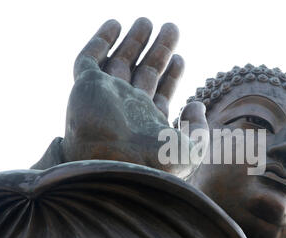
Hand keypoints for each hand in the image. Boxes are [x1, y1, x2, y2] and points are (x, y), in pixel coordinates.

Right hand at [61, 18, 207, 177]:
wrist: (116, 168)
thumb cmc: (156, 166)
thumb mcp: (191, 151)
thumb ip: (199, 128)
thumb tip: (197, 105)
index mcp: (149, 122)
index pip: (161, 92)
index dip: (171, 75)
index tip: (181, 58)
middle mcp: (127, 108)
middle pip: (145, 72)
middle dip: (158, 50)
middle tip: (172, 28)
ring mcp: (106, 96)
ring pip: (120, 61)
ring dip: (134, 40)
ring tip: (148, 20)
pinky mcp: (86, 86)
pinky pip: (89, 59)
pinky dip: (100, 40)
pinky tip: (115, 24)